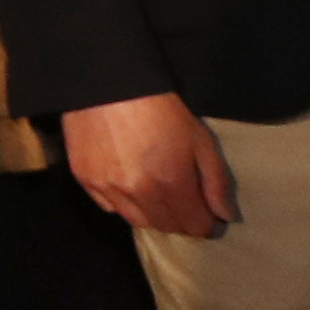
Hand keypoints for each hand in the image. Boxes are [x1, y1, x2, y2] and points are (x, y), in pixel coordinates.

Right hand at [62, 93, 239, 239]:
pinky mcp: (85, 179)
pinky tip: (130, 185)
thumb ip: (216, 181)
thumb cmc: (161, 107)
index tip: (212, 217)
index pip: (195, 227)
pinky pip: (109, 207)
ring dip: (154, 216)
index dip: (208, 225)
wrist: (109, 83)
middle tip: (188, 206)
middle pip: (166, 226)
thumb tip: (224, 216)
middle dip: (182, 221)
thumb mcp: (200, 139)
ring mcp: (108, 189)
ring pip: (137, 221)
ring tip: (160, 197)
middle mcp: (138, 194)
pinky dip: (124, 204)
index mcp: (172, 183)